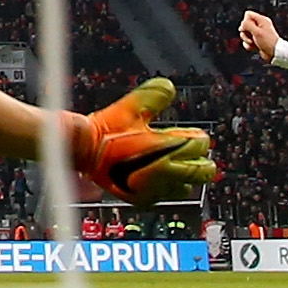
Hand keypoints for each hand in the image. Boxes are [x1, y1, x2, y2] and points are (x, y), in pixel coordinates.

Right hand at [81, 78, 217, 206]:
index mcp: (169, 149)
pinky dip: (165, 188)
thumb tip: (169, 88)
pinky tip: (155, 178)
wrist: (83, 152)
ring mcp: (156, 189)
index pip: (201, 144)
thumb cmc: (106, 131)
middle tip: (190, 153)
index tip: (192, 134)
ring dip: (183, 177)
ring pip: (187, 188)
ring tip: (171, 165)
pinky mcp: (143, 200)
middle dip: (199, 160)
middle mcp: (167, 172)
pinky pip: (166, 197)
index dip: (197, 137)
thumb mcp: (131, 106)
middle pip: (203, 171)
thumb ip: (155, 95)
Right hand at [238, 11, 280, 60]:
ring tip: (252, 43)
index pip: (248, 14)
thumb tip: (241, 26)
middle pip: (244, 24)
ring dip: (246, 39)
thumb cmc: (268, 41)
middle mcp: (259, 25)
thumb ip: (247, 25)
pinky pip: (247, 41)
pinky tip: (253, 47)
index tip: (249, 28)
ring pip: (244, 33)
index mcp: (262, 20)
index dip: (245, 21)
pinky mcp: (256, 41)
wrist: (275, 53)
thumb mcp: (257, 31)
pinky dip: (248, 45)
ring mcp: (257, 33)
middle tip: (251, 37)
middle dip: (245, 32)